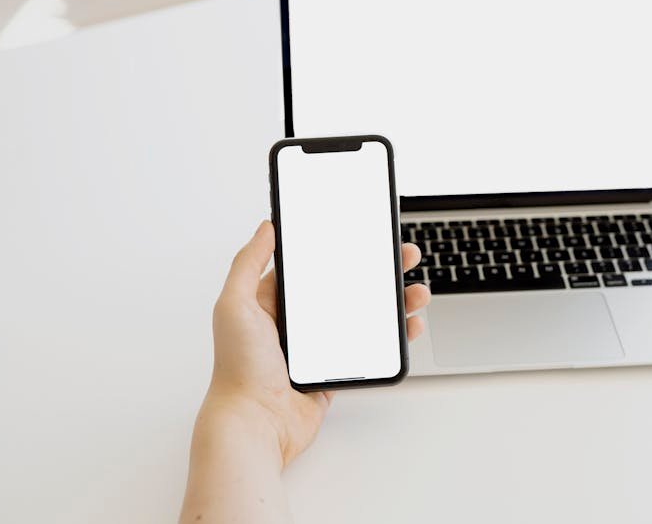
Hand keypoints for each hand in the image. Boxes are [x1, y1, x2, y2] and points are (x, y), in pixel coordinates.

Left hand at [199, 220, 430, 467]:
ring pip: (366, 315)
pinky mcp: (336, 370)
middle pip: (349, 286)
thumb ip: (247, 263)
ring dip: (395, 302)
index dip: (343, 248)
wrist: (255, 424)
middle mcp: (299, 321)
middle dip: (380, 270)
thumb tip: (267, 227)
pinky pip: (372, 348)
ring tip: (416, 292)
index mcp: (275, 300)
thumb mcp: (234, 305)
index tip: (368, 234)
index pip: (316, 265)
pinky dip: (394, 337)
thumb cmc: (238, 369)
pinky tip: (409, 325)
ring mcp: (320, 346)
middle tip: (404, 256)